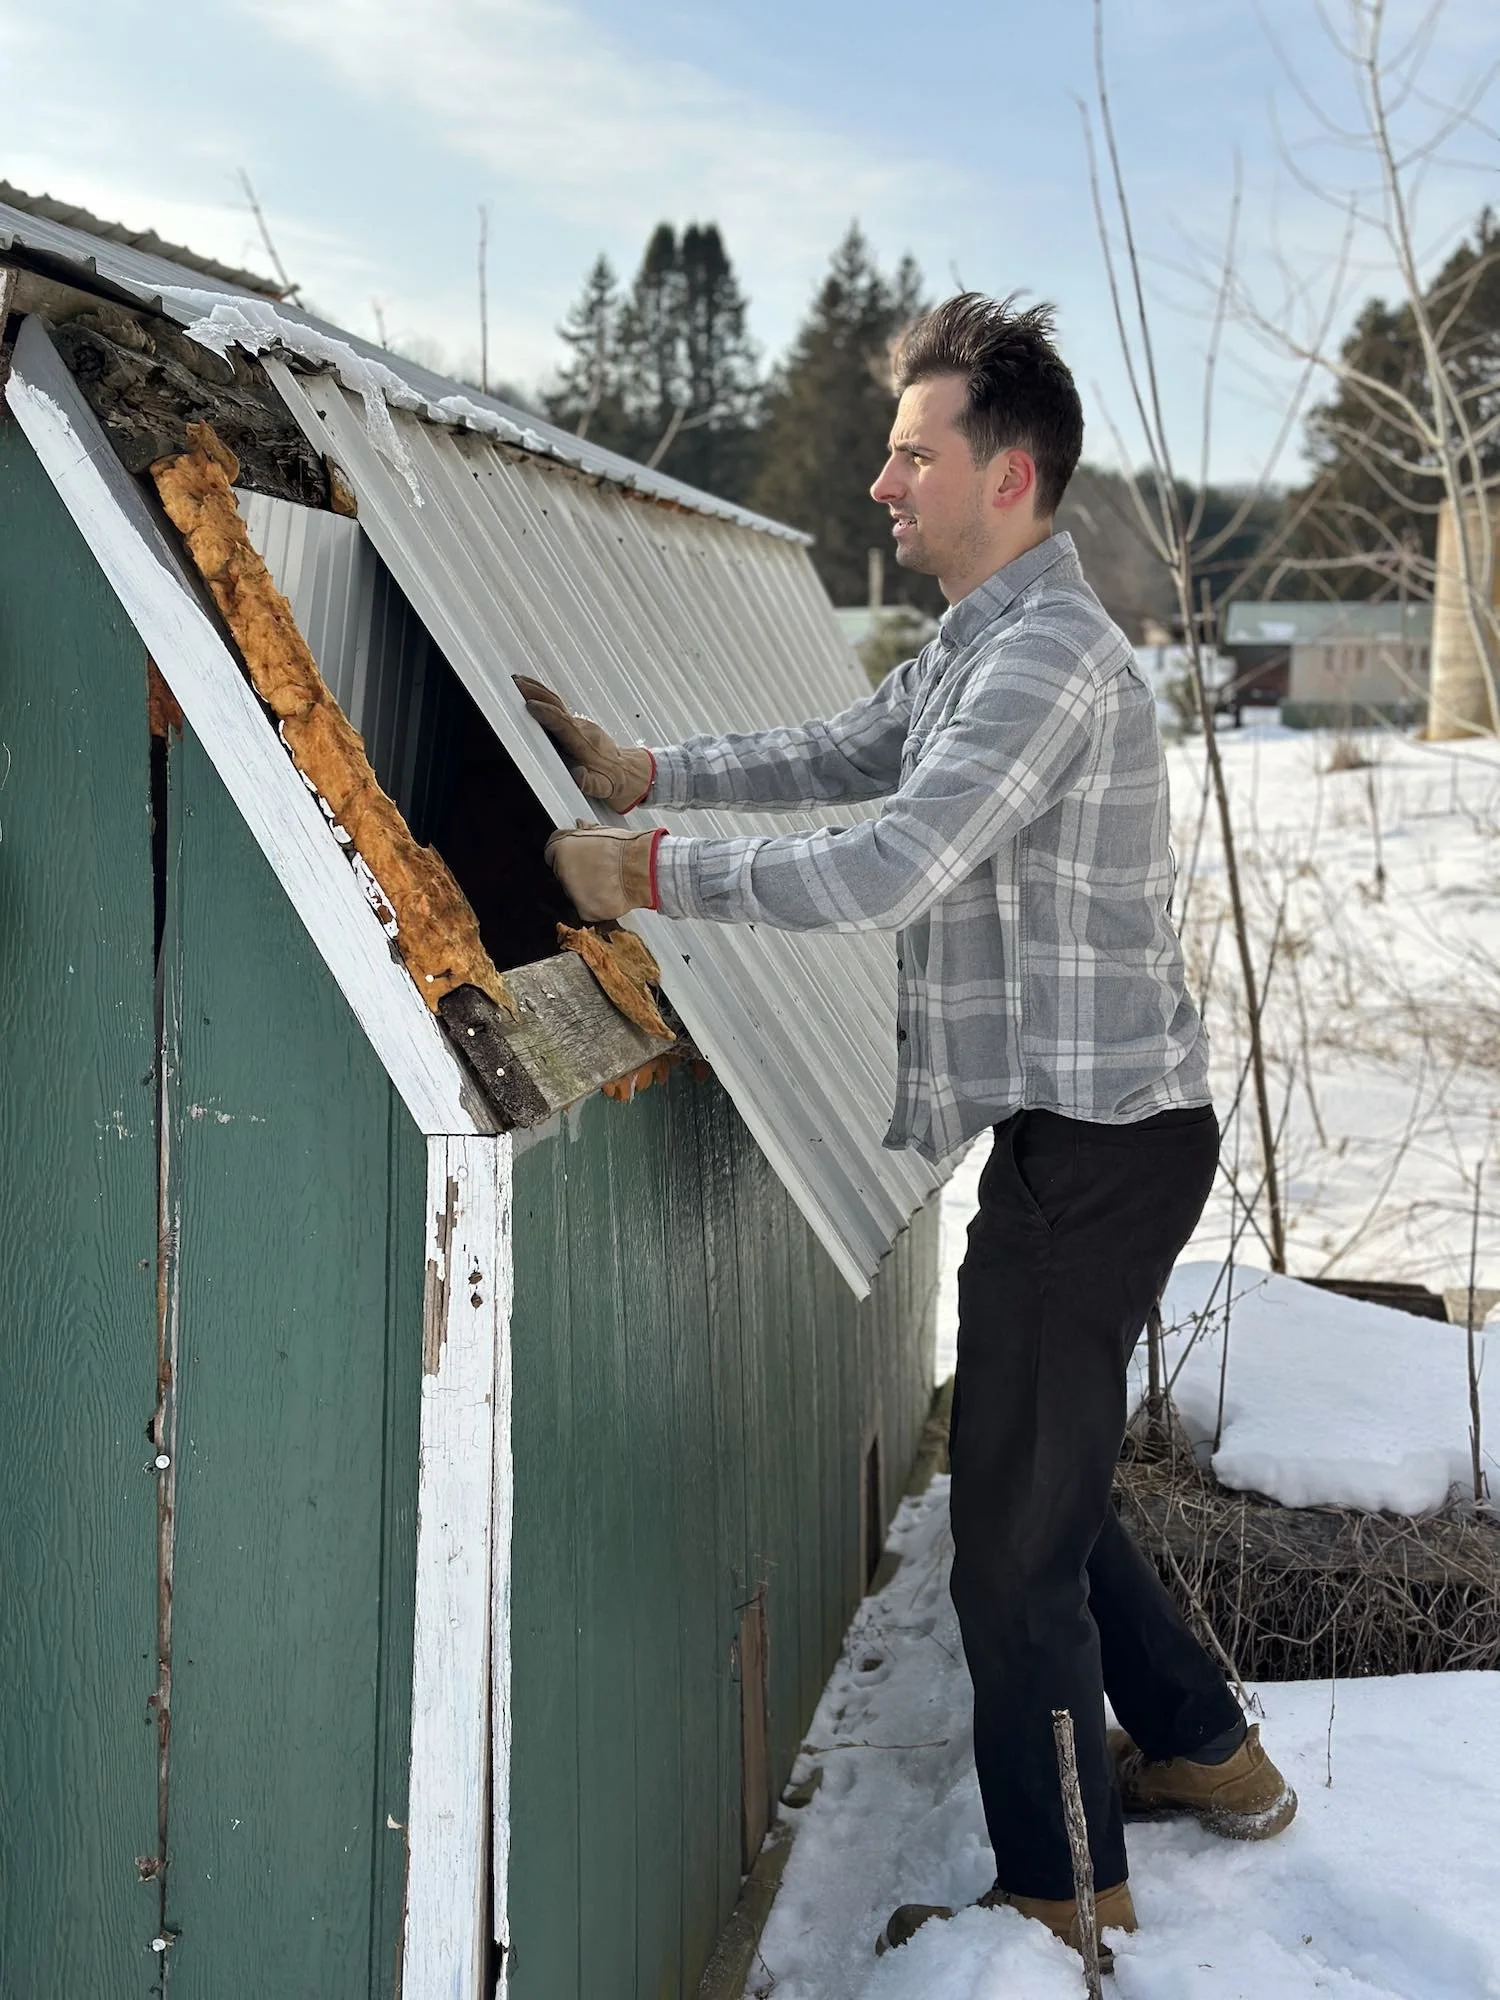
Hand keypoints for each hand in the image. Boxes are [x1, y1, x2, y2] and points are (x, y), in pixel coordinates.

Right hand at [515, 676, 653, 812]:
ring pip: (557, 702)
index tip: (530, 705)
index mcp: (584, 744)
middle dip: (537, 694)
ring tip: (517, 680)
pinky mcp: (576, 723)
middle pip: (557, 706)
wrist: (626, 771)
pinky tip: (529, 690)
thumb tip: (578, 775)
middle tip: (515, 683)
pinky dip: (542, 696)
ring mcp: (579, 724)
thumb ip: (590, 783)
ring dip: (537, 690)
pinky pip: (558, 706)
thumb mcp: (603, 788)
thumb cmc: (611, 781)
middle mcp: (581, 729)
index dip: (547, 714)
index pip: (563, 725)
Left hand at [545, 821, 663, 921]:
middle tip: (598, 870)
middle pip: (562, 874)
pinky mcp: (584, 910)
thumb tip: (580, 825)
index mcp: (561, 847)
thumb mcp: (603, 831)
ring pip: (574, 893)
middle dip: (576, 873)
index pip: (551, 853)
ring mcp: (571, 892)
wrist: (642, 868)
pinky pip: (587, 909)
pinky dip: (597, 905)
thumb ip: (585, 831)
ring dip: (586, 890)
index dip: (567, 855)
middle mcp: (562, 870)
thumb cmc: (626, 848)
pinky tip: (610, 895)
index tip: (578, 857)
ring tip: (608, 882)